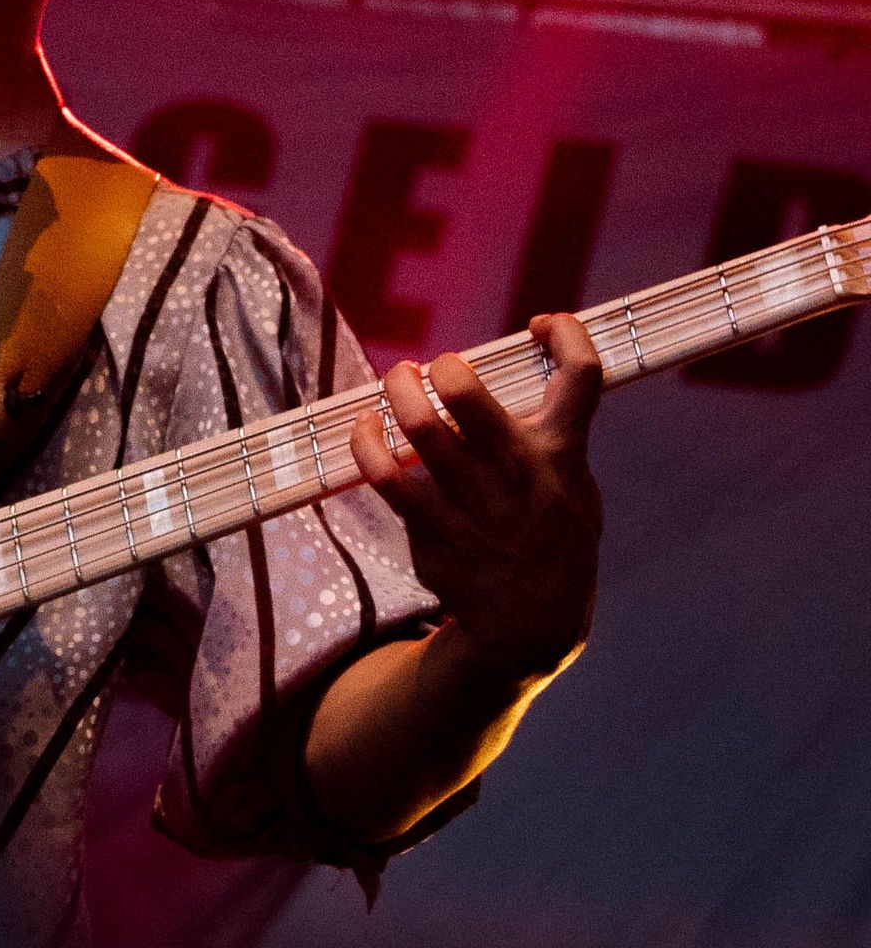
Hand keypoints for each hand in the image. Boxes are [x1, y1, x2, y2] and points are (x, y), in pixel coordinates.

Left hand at [350, 314, 603, 681]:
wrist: (529, 623)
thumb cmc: (554, 539)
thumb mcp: (577, 486)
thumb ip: (556, 433)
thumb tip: (531, 368)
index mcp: (561, 454)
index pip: (581, 376)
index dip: (565, 334)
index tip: (542, 324)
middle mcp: (515, 472)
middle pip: (467, 396)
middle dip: (444, 368)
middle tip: (434, 369)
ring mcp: (470, 501)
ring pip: (418, 429)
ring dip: (397, 392)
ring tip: (395, 381)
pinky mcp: (431, 528)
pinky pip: (384, 474)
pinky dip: (366, 442)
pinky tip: (365, 426)